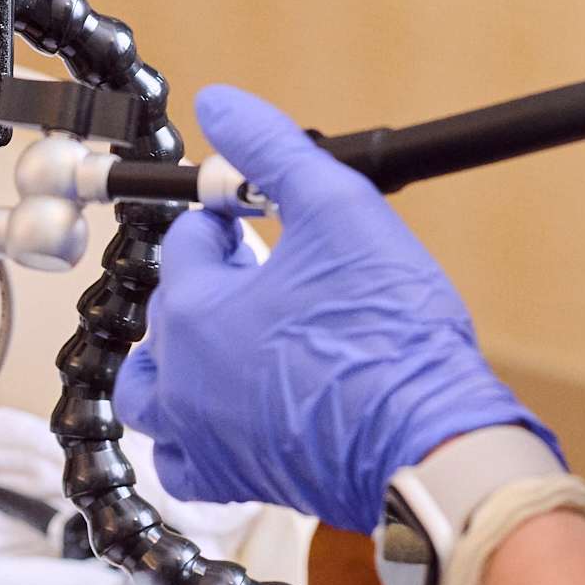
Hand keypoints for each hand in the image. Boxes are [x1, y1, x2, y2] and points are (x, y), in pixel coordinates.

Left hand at [113, 86, 558, 533]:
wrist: (432, 439)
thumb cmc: (390, 335)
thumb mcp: (339, 210)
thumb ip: (274, 150)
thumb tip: (221, 104)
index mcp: (197, 312)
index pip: (186, 243)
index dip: (223, 219)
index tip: (255, 215)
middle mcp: (184, 379)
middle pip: (166, 314)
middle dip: (204, 284)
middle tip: (258, 273)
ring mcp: (204, 438)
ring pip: (152, 395)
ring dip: (174, 361)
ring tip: (222, 341)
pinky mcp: (236, 480)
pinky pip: (183, 462)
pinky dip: (189, 436)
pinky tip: (224, 417)